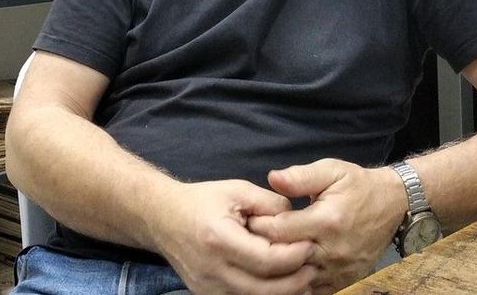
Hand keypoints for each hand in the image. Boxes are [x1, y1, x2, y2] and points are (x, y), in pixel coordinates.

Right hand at [154, 179, 317, 294]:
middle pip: (263, 289)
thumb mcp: (237, 190)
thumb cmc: (201, 200)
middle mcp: (211, 268)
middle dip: (295, 281)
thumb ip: (270, 203)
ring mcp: (206, 287)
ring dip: (283, 294)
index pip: (266, 259)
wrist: (163, 217)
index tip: (310, 245)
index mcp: (218, 238)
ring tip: (304, 281)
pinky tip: (281, 287)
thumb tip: (297, 217)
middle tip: (313, 268)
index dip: (293, 255)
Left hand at [246, 159, 407, 294]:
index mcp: (327, 221)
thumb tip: (273, 178)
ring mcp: (339, 269)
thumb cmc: (358, 186)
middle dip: (263, 249)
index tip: (249, 219)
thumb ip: (301, 176)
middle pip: (284, 258)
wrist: (392, 205)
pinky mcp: (344, 281)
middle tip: (249, 239)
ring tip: (264, 254)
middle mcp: (332, 250)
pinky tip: (285, 270)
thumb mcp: (332, 171)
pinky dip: (296, 282)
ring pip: (296, 279)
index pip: (279, 231)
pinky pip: (313, 290)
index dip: (259, 225)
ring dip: (278, 268)